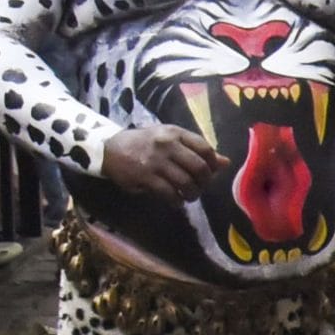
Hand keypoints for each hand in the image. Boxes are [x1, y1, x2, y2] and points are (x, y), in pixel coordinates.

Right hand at [101, 125, 225, 200]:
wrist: (109, 149)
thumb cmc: (145, 143)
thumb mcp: (170, 139)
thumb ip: (196, 149)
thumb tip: (225, 162)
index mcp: (175, 133)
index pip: (205, 149)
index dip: (213, 164)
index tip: (211, 172)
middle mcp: (167, 146)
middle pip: (199, 167)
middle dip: (205, 182)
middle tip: (201, 187)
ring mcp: (155, 162)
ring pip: (186, 182)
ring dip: (193, 193)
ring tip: (190, 196)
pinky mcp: (145, 178)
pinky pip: (168, 193)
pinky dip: (177, 200)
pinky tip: (176, 201)